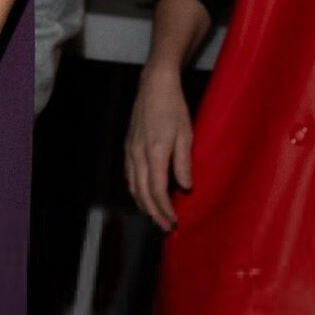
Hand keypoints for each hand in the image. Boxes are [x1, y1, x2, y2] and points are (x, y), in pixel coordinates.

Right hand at [125, 61, 192, 231]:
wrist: (154, 87)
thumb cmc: (174, 108)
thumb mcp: (186, 135)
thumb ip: (184, 163)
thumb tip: (185, 187)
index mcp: (155, 153)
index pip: (157, 190)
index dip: (165, 209)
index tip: (174, 221)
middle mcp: (138, 155)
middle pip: (142, 192)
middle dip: (154, 212)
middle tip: (165, 227)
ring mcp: (130, 151)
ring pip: (133, 186)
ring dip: (143, 204)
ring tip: (155, 216)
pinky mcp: (128, 147)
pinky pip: (129, 175)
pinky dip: (136, 190)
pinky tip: (143, 194)